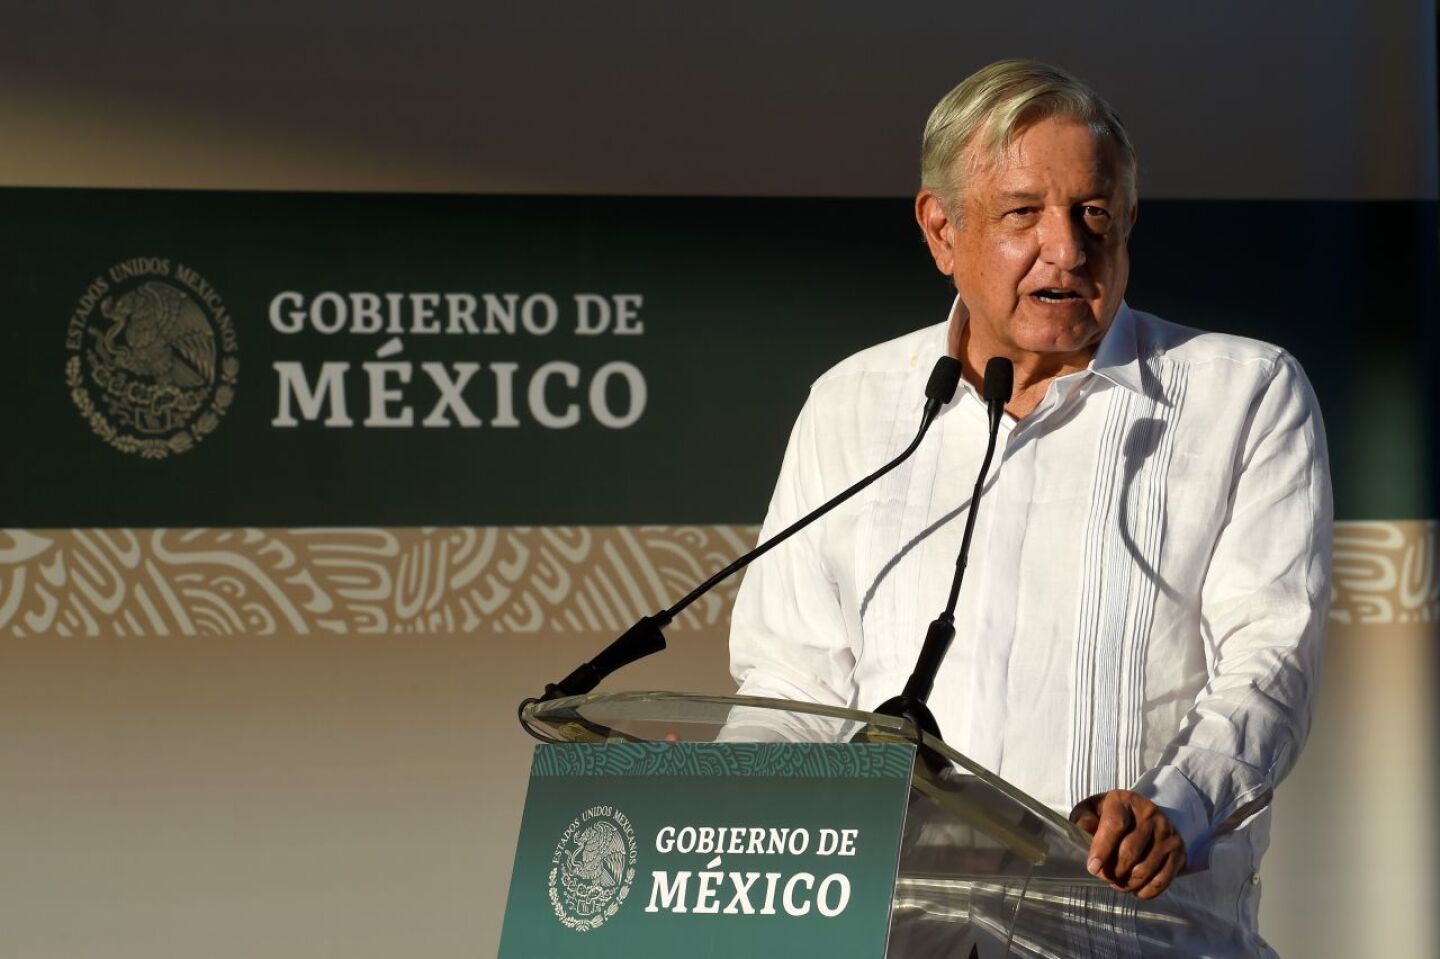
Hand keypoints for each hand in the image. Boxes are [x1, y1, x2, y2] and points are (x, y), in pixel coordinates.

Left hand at [1069, 789, 1186, 898]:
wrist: (1145, 816)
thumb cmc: (1111, 815)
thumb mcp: (1093, 810)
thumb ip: (1084, 819)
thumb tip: (1082, 831)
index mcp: (1125, 801)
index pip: (1115, 826)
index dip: (1102, 850)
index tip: (1093, 868)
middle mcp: (1150, 814)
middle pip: (1130, 852)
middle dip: (1112, 871)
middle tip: (1103, 877)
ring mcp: (1167, 833)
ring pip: (1145, 870)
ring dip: (1127, 883)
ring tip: (1116, 882)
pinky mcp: (1177, 852)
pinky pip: (1161, 881)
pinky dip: (1145, 891)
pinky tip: (1134, 888)